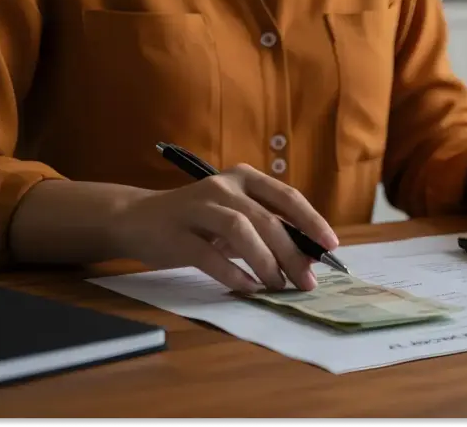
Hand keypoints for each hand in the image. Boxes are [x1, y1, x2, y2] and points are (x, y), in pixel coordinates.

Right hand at [106, 164, 337, 292]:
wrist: (136, 219)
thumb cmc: (197, 221)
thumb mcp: (235, 216)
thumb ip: (267, 230)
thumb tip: (308, 257)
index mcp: (243, 178)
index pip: (287, 197)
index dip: (312, 221)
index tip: (331, 246)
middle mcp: (222, 186)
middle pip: (267, 219)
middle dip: (293, 253)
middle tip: (307, 281)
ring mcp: (197, 207)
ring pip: (241, 231)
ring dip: (266, 262)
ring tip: (278, 286)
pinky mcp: (175, 233)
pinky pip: (209, 255)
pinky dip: (233, 273)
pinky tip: (249, 288)